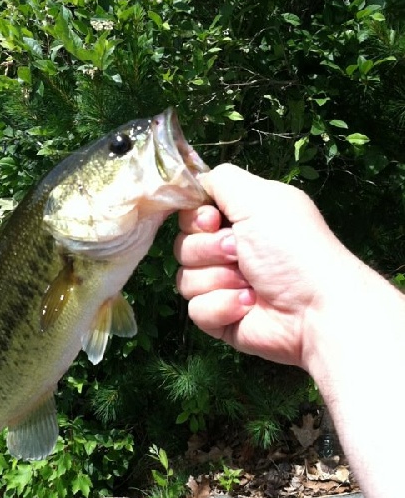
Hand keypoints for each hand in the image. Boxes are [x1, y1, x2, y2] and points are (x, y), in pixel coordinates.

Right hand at [174, 164, 353, 367]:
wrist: (314, 308)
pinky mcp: (221, 318)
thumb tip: (198, 180)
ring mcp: (224, 286)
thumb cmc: (292, 248)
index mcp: (242, 219)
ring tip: (250, 283)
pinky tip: (248, 305)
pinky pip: (196, 309)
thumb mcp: (260, 198)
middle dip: (209, 249)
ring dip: (218, 278)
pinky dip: (222, 306)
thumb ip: (222, 179)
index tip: (213, 220)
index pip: (193, 214)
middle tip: (239, 252)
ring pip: (185, 279)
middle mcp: (230, 250)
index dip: (196, 218)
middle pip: (184, 245)